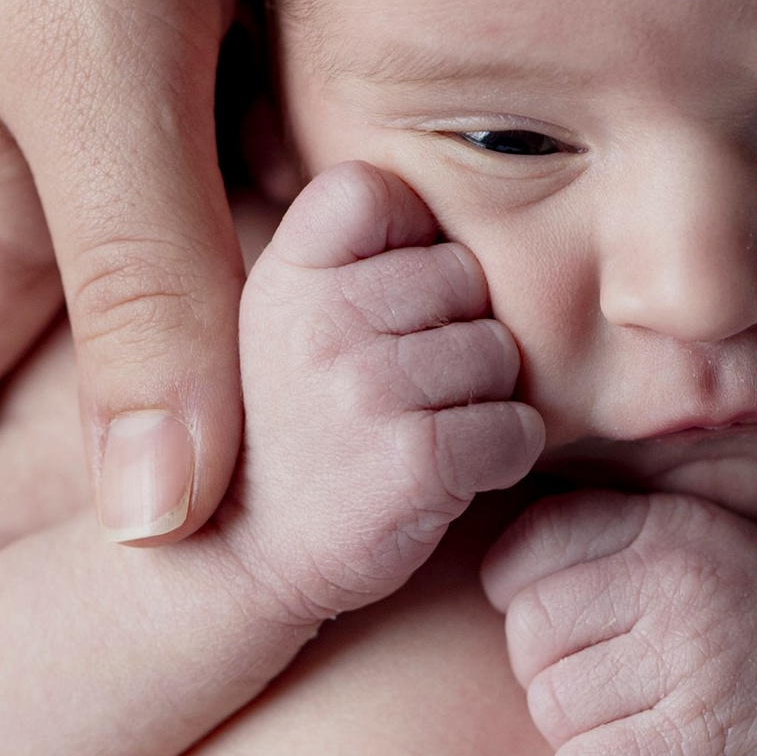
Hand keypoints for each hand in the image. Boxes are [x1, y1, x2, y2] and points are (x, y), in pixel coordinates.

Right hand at [0, 0, 246, 603]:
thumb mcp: (108, 60)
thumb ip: (146, 290)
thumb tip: (173, 529)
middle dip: (17, 572)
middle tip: (53, 711)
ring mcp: (4, 144)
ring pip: (87, 340)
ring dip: (145, 427)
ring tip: (228, 548)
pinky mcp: (64, 62)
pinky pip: (142, 229)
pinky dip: (206, 291)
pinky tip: (290, 319)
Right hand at [220, 164, 544, 625]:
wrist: (240, 565)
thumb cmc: (287, 431)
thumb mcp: (280, 318)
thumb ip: (342, 253)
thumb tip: (431, 201)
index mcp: (283, 271)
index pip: (378, 190)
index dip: (403, 242)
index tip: (374, 306)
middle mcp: (318, 318)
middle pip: (464, 275)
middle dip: (450, 332)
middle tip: (392, 394)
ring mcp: (365, 389)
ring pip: (499, 354)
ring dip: (476, 400)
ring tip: (409, 436)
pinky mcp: (414, 461)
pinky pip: (516, 431)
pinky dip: (497, 459)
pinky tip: (438, 478)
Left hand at [482, 486, 756, 755]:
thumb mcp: (695, 557)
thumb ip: (605, 548)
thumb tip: (480, 564)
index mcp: (666, 523)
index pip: (519, 554)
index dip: (530, 605)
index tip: (585, 632)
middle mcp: (678, 577)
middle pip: (524, 637)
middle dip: (553, 677)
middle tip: (625, 690)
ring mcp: (691, 657)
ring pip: (547, 710)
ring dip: (583, 736)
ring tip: (654, 723)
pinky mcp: (698, 741)